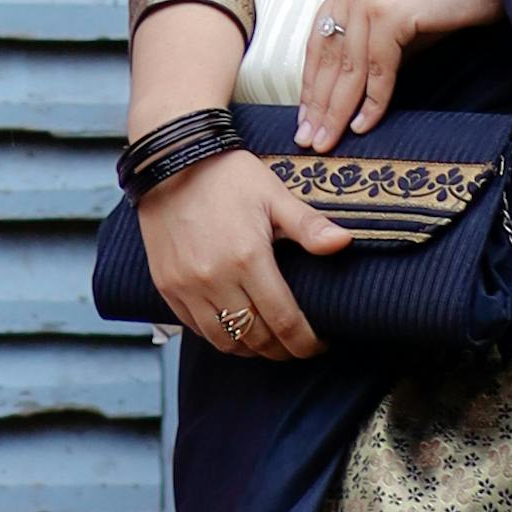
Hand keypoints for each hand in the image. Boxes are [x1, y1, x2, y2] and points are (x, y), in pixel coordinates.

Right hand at [140, 148, 348, 365]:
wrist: (170, 161)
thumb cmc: (227, 175)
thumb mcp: (273, 194)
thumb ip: (308, 225)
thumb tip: (344, 243)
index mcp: (247, 258)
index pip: (284, 321)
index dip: (305, 342)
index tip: (319, 344)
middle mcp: (215, 279)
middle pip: (256, 338)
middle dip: (283, 349)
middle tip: (299, 345)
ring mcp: (187, 286)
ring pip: (225, 341)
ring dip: (252, 348)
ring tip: (270, 341)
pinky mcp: (167, 286)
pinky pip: (196, 328)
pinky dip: (220, 335)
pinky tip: (236, 326)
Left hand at [292, 0, 498, 151]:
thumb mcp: (401, 20)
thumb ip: (374, 48)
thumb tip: (354, 93)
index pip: (318, 42)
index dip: (311, 83)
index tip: (305, 117)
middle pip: (327, 57)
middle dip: (318, 104)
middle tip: (310, 140)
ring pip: (348, 67)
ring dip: (338, 111)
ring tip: (329, 141)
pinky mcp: (391, 13)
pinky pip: (378, 69)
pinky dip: (373, 101)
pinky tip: (364, 125)